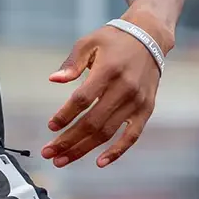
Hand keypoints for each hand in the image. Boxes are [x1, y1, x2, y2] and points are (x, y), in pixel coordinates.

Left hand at [39, 20, 163, 168]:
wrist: (149, 36)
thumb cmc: (115, 39)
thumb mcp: (89, 42)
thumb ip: (72, 63)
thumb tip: (54, 80)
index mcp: (108, 70)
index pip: (82, 100)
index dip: (65, 115)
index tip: (51, 127)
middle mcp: (124, 88)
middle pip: (93, 122)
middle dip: (68, 140)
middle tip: (49, 153)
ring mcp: (137, 101)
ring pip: (108, 132)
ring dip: (84, 148)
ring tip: (63, 159)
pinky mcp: (146, 109)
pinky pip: (132, 136)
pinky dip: (117, 151)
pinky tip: (100, 162)